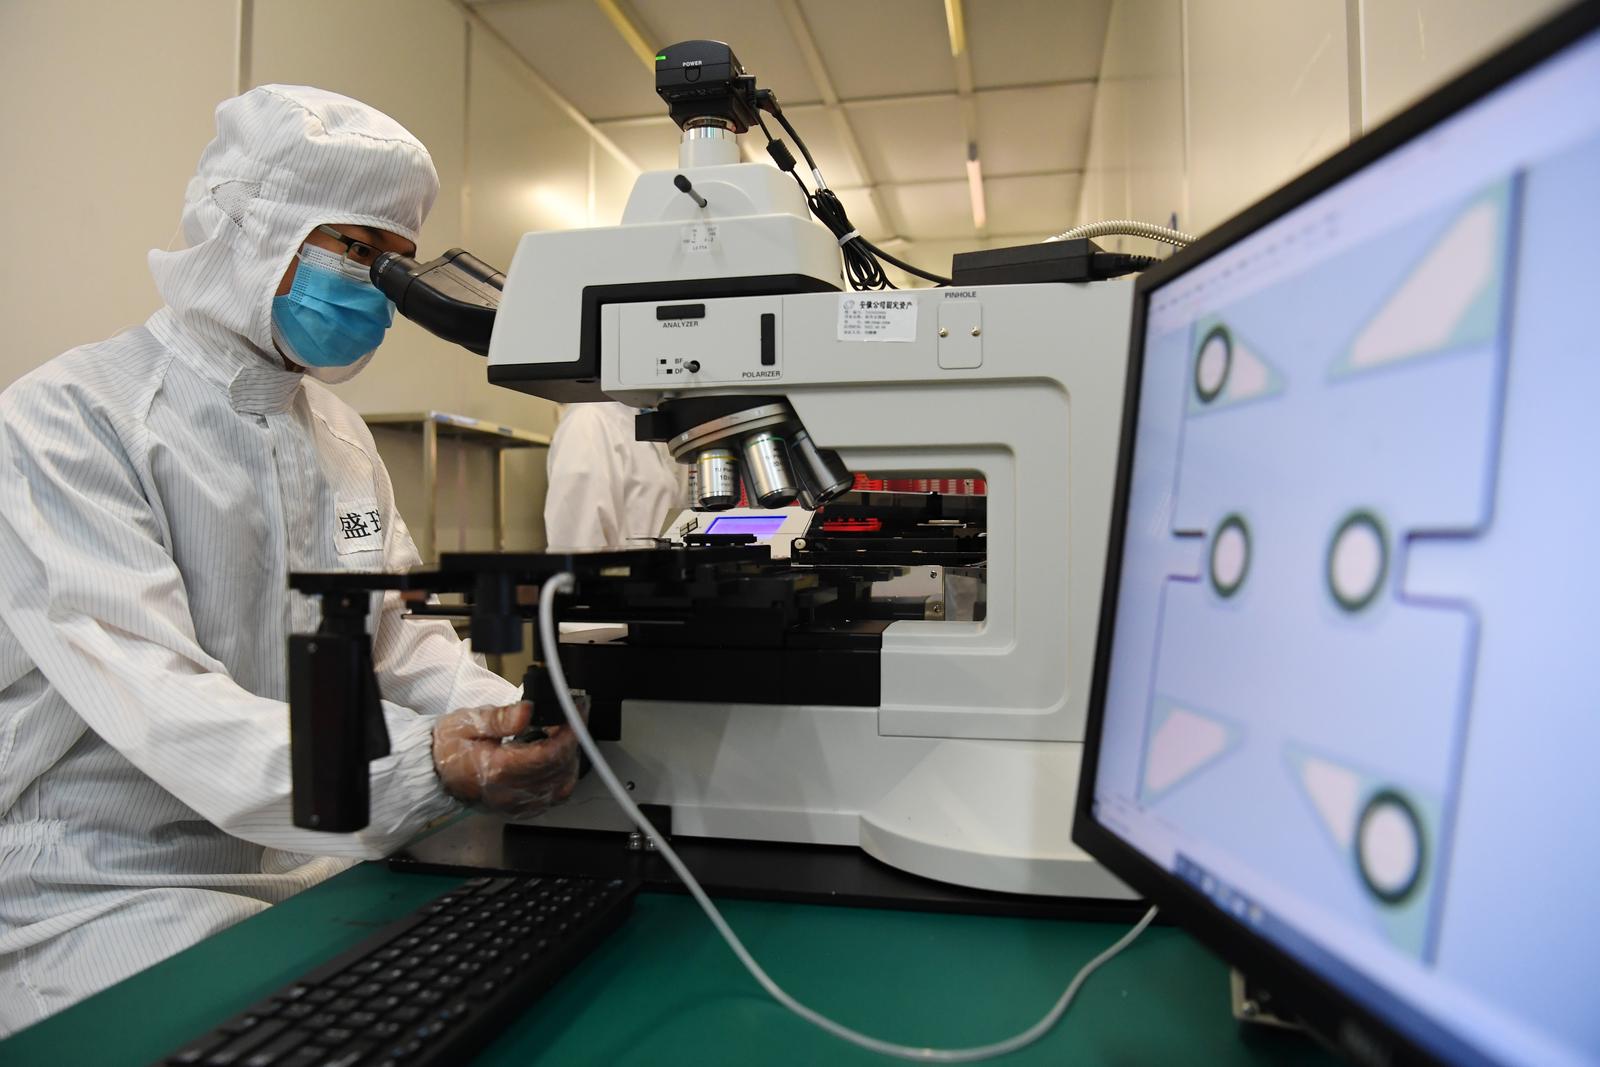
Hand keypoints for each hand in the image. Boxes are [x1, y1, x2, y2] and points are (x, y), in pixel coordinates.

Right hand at [431, 702, 578, 817]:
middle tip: (572, 718)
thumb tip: (527, 711)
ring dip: (569, 759)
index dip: (568, 732)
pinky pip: (551, 798)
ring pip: (560, 786)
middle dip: (572, 741)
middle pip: (558, 769)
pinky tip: (557, 761)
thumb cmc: (449, 746)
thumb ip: (500, 718)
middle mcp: (509, 792)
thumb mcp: (468, 722)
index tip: (576, 712)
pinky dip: (562, 778)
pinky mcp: (517, 809)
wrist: (432, 772)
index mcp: (497, 770)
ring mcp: (515, 804)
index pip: (547, 754)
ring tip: (563, 737)